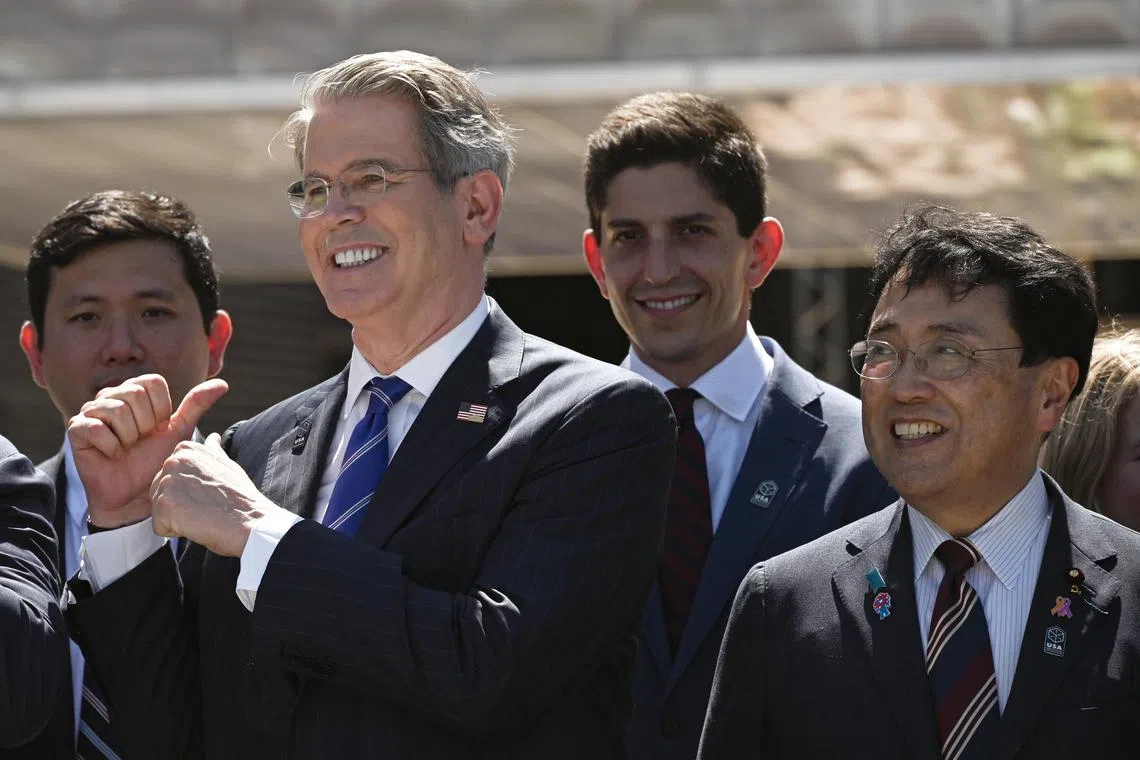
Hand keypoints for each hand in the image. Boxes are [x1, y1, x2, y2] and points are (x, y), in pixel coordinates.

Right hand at [67, 375, 227, 527]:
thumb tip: (223, 384)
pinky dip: (110, 445)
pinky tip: (113, 454)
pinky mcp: (76, 430)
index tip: (158, 429)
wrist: (137, 496)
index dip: (161, 409)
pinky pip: (95, 427)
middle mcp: (111, 397)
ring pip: (115, 408)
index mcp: (135, 392)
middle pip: (133, 393)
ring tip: (127, 448)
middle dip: (145, 423)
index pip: (152, 382)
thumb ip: (196, 405)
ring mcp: (91, 412)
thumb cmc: (156, 461)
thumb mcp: (180, 431)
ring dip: (128, 435)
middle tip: (140, 441)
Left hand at [150, 433, 286, 557]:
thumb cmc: (240, 497)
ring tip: (201, 514)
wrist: (249, 520)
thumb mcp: (227, 465)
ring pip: (160, 509)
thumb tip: (213, 438)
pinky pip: (159, 526)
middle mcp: (172, 461)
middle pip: (160, 492)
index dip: (189, 491)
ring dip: (178, 518)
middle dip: (179, 505)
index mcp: (186, 450)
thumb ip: (212, 452)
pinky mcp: (163, 505)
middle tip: (205, 506)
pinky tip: (196, 524)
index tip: (207, 494)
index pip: (170, 477)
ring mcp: (167, 482)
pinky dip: (175, 531)